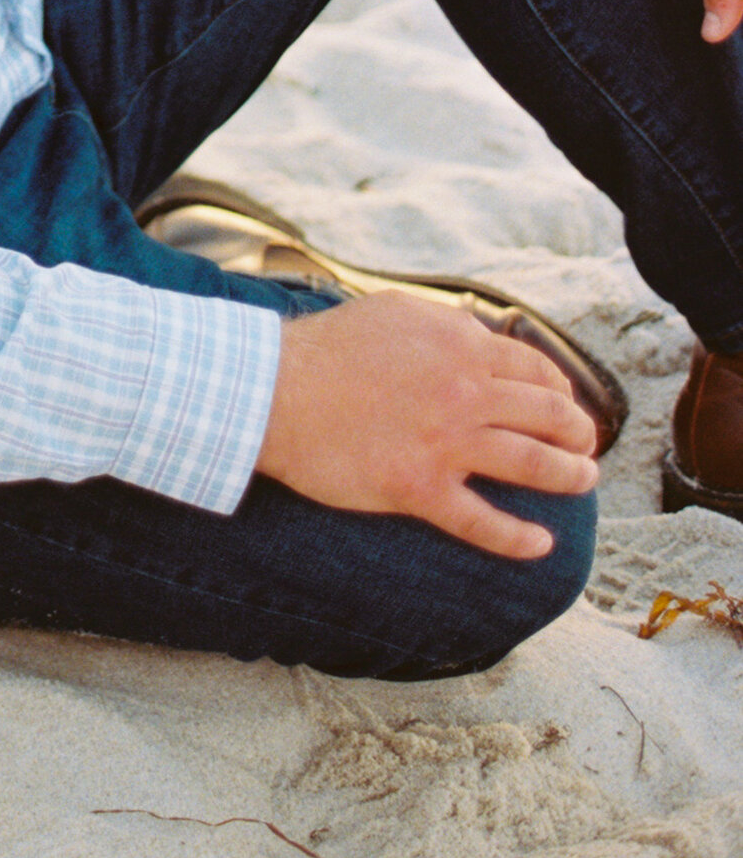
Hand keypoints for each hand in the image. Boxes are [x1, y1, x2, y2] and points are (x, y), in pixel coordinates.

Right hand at [254, 294, 597, 559]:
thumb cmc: (326, 348)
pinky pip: (486, 522)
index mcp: (459, 343)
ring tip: (583, 482)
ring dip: (570, 477)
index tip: (566, 406)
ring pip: (534, 465)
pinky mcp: (421, 488)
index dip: (561, 390)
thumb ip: (445, 325)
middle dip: (578, 434)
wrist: (272, 390)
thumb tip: (481, 337)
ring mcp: (446, 442)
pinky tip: (541, 546)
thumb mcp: (394, 311)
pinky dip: (520, 539)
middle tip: (585, 449)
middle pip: (548, 415)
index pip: (536, 367)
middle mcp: (464, 390)